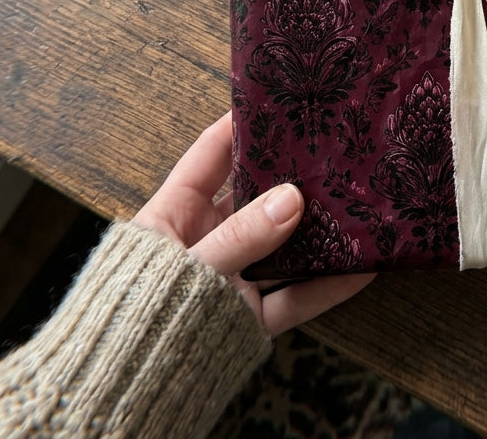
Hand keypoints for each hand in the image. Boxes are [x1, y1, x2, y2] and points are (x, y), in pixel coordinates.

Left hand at [133, 112, 372, 334]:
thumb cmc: (137, 315)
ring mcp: (231, 278)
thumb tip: (293, 199)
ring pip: (284, 245)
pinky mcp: (249, 315)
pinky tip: (362, 268)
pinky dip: (328, 284)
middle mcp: (206, 240)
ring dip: (318, 230)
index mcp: (174, 214)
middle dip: (292, 177)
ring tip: (356, 203)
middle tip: (330, 149)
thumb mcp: (186, 268)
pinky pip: (295, 296)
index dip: (239, 126)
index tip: (274, 100)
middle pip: (256, 197)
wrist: (124, 388)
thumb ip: (239, 236)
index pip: (209, 156)